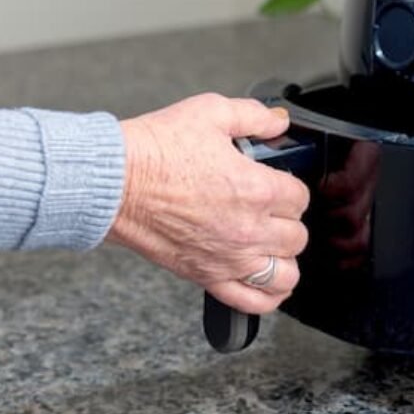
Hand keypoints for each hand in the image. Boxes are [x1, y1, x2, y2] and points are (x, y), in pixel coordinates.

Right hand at [107, 94, 309, 313]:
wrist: (113, 182)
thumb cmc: (155, 150)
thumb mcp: (211, 112)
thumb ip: (254, 116)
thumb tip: (279, 122)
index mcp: (256, 189)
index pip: (299, 198)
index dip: (290, 187)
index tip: (277, 184)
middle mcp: (249, 229)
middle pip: (296, 237)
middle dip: (287, 220)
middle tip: (270, 210)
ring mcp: (229, 258)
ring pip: (284, 274)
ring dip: (284, 259)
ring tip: (273, 247)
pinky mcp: (207, 276)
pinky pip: (253, 301)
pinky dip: (267, 297)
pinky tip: (267, 284)